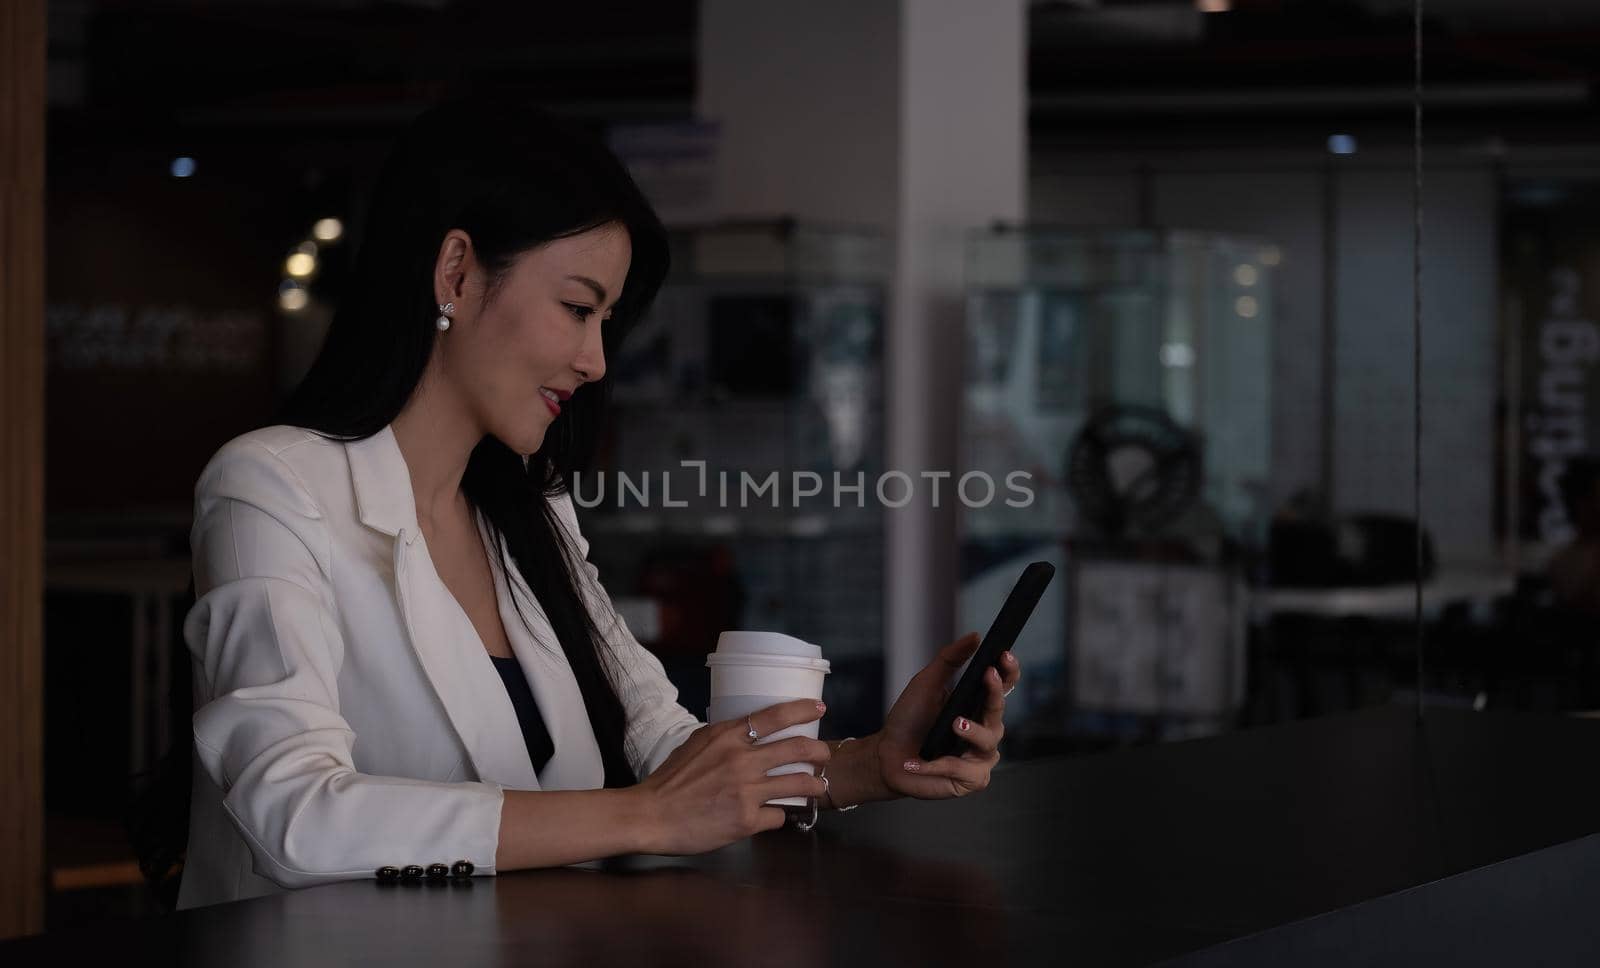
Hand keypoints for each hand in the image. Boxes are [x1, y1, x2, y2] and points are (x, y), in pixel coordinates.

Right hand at [633, 698, 831, 854]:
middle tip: (825, 755)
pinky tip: (777, 815)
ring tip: (818, 786)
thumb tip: (748, 732)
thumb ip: (724, 737)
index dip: (802, 710)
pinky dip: (780, 815)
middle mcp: (742, 760)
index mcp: (727, 736)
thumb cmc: (670, 780)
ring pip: (799, 783)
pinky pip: (778, 815)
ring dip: (814, 784)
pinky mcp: (746, 820)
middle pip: (798, 748)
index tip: (819, 709)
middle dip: (820, 751)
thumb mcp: (696, 744)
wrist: (651, 815)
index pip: (774, 716)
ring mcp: (746, 791)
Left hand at [874, 632, 1020, 799]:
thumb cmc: (909, 719)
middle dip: (995, 693)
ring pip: (989, 741)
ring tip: (955, 724)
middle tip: (988, 676)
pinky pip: (965, 770)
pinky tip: (922, 760)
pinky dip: (941, 764)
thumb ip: (950, 659)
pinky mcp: (971, 779)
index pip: (1003, 687)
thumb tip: (975, 636)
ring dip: (973, 731)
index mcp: (977, 706)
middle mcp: (985, 730)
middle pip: (999, 711)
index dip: (1009, 671)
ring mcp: (980, 756)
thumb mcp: (927, 683)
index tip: (1004, 655)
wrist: (887, 755)